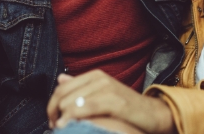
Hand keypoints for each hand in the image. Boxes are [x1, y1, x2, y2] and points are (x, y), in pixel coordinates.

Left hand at [46, 70, 175, 133]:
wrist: (153, 114)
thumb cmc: (126, 107)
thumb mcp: (102, 94)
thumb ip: (81, 86)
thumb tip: (60, 78)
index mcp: (95, 75)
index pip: (61, 88)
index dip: (51, 106)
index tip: (53, 121)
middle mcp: (100, 78)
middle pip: (63, 96)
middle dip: (55, 115)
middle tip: (58, 129)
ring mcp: (108, 88)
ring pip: (71, 103)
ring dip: (63, 120)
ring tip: (66, 130)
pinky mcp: (116, 101)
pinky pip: (86, 108)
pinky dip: (74, 119)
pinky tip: (71, 127)